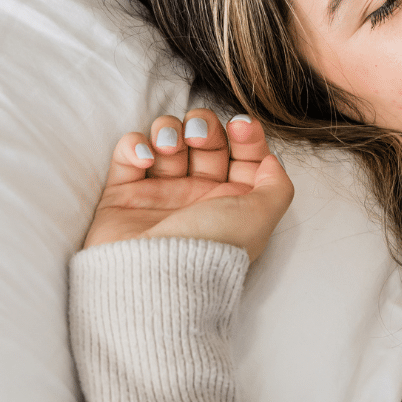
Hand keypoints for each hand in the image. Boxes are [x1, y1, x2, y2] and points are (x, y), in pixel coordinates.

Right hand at [84, 110, 293, 261]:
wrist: (156, 275)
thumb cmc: (212, 245)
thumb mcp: (260, 217)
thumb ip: (277, 186)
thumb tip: (273, 160)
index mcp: (234, 200)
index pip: (245, 153)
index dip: (247, 134)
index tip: (242, 126)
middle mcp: (200, 194)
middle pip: (205, 140)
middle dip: (204, 126)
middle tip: (198, 138)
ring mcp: (161, 192)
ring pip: (167, 139)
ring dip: (168, 131)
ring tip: (168, 148)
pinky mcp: (124, 194)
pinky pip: (129, 153)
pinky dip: (135, 146)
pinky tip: (145, 161)